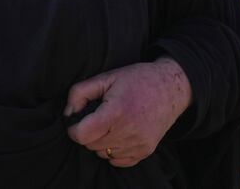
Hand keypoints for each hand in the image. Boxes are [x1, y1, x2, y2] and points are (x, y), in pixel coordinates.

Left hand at [65, 57, 191, 168]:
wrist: (171, 88)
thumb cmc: (137, 80)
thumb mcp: (106, 77)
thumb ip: (80, 93)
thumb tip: (68, 114)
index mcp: (116, 112)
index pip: (82, 135)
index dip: (74, 129)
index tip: (77, 121)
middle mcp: (129, 131)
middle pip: (91, 145)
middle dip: (88, 133)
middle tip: (97, 117)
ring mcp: (139, 144)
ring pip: (103, 154)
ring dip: (101, 142)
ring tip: (111, 124)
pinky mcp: (145, 151)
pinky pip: (118, 161)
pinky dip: (114, 150)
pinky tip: (119, 133)